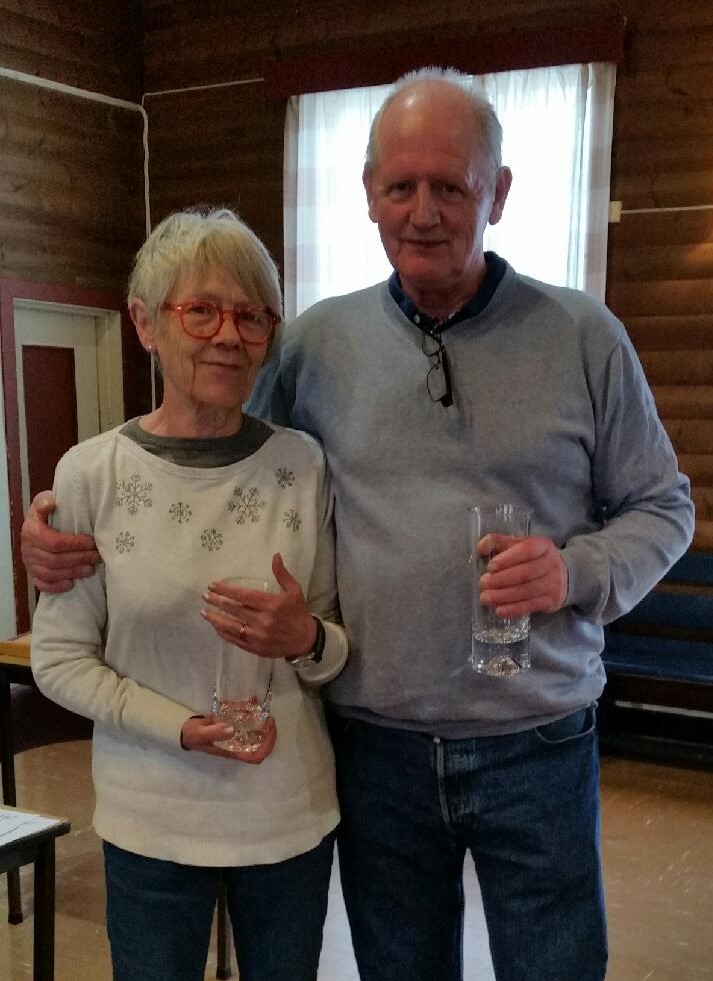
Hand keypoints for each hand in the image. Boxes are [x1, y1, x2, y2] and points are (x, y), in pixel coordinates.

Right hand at [21, 491, 100, 592]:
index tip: (92, 542)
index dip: (75, 544)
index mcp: (31, 532)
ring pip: (51, 573)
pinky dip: (57, 586)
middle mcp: (28, 550)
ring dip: (73, 572)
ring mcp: (30, 565)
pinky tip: (71, 584)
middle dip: (79, 559)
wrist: (33, 528)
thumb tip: (51, 502)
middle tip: (97, 557)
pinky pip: (43, 585)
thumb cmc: (44, 515)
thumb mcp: (41, 503)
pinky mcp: (33, 575)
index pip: (55, 542)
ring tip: (90, 569)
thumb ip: (44, 501)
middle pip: (55, 560)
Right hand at [180, 716, 276, 763]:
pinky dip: (251, 712)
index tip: (270, 732)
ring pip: (254, 733)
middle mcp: (236, 745)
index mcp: (231, 751)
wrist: (183, 730)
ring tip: (263, 710)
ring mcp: (234, 736)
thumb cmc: (192, 735)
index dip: (266, 747)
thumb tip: (232, 729)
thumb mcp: (201, 734)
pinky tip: (252, 701)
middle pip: (259, 745)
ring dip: (261, 723)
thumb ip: (214, 733)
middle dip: (268, 733)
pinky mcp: (231, 726)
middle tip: (269, 718)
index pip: (254, 757)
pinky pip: (245, 721)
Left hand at [201, 553, 316, 658]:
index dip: (226, 590)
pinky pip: (235, 641)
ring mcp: (258, 636)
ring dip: (215, 619)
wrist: (305, 640)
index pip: (243, 596)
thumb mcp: (294, 590)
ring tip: (204, 613)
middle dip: (217, 601)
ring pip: (231, 626)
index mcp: (271, 605)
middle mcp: (262, 621)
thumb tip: (275, 555)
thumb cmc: (298, 612)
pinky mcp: (255, 648)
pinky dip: (224, 634)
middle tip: (205, 595)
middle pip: (234, 610)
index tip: (213, 585)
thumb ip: (282, 574)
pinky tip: (216, 628)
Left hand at [478, 534, 567, 617]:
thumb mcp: (520, 545)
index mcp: (543, 545)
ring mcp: (554, 583)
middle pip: (525, 573)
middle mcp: (551, 563)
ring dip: (503, 596)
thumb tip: (481, 547)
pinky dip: (513, 609)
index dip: (507, 559)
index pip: (526, 550)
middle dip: (501, 580)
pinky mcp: (551, 601)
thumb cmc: (534, 559)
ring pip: (527, 591)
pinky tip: (499, 611)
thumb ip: (499, 542)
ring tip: (485, 598)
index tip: (490, 567)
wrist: (565, 576)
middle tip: (483, 584)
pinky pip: (531, 606)